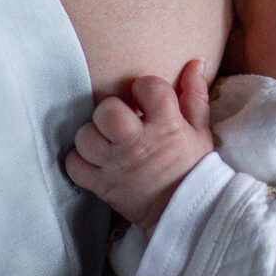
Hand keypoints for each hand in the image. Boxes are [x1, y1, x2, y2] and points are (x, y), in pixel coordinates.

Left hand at [65, 59, 212, 229]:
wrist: (188, 213)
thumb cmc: (192, 166)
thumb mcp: (200, 130)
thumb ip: (194, 95)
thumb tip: (195, 62)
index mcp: (166, 127)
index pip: (149, 87)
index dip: (145, 87)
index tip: (146, 97)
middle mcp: (137, 144)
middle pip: (107, 111)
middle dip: (111, 109)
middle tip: (120, 119)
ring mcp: (116, 166)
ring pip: (85, 137)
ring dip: (91, 135)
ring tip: (104, 139)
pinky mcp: (102, 186)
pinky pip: (75, 166)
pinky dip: (79, 161)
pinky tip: (93, 158)